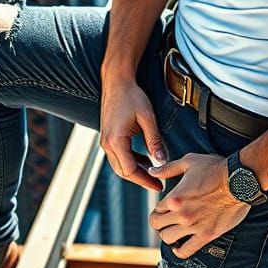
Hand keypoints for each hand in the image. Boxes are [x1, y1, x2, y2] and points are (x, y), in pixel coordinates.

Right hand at [100, 75, 168, 191]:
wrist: (116, 82)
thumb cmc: (132, 96)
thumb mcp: (147, 118)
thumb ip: (154, 140)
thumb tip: (162, 161)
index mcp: (116, 140)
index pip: (129, 170)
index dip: (145, 180)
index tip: (159, 185)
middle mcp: (107, 144)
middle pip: (123, 171)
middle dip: (140, 180)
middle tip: (158, 185)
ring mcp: (105, 141)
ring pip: (119, 165)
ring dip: (135, 171)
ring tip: (153, 176)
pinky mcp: (108, 137)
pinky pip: (118, 156)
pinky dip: (131, 161)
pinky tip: (144, 160)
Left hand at [147, 153, 250, 259]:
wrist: (239, 181)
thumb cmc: (215, 168)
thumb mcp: (189, 162)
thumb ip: (168, 169)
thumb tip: (151, 171)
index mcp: (175, 197)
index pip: (156, 209)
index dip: (160, 208)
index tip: (166, 206)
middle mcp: (181, 214)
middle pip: (158, 226)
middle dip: (160, 222)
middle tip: (167, 219)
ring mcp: (194, 226)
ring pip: (168, 239)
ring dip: (169, 234)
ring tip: (174, 230)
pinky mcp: (207, 235)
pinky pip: (186, 251)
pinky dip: (180, 251)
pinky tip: (180, 245)